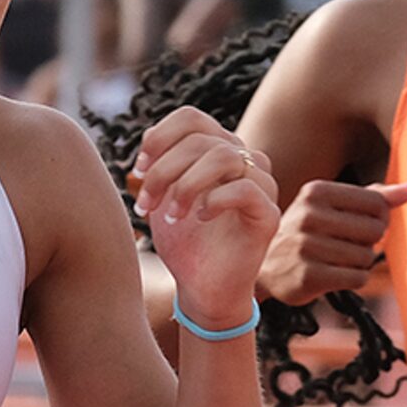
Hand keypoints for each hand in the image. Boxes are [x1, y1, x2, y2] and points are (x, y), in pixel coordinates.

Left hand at [131, 109, 279, 325]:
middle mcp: (245, 161)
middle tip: (145, 204)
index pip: (191, 119)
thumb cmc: (184, 241)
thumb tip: (148, 140)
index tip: (138, 170)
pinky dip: (213, 201)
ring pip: (224, 157)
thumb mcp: (163, 196)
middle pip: (201, 140)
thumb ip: (160, 163)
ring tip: (170, 216)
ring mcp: (261, 187)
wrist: (204, 287)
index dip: (159, 137)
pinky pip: (244, 190)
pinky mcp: (269, 215)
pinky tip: (198, 219)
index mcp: (219, 150)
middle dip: (164, 171)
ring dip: (185, 186)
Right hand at [260, 177, 406, 305]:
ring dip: (359, 262)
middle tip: (344, 243)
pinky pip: (357, 278)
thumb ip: (380, 195)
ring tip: (334, 259)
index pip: (378, 203)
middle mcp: (308, 215)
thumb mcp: (336, 206)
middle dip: (369, 241)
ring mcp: (306, 246)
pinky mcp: (309, 276)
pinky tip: (333, 274)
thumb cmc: (311, 231)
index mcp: (317, 191)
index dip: (379, 218)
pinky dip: (353, 279)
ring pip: (367, 257)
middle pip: (375, 230)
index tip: (359, 224)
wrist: (265, 266)